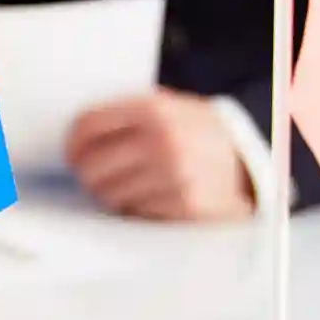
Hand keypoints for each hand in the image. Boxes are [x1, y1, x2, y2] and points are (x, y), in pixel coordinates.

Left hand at [65, 90, 255, 221]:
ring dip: (110, 194)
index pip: (88, 126)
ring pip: (109, 194)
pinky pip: (135, 212)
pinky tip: (148, 197)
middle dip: (87, 174)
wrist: (247, 163)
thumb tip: (78, 132)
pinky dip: (135, 208)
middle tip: (92, 177)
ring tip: (125, 186)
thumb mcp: (170, 107)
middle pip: (91, 165)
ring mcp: (173, 174)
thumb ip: (129, 113)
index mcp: (153, 109)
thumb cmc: (200, 134)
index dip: (72, 143)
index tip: (71, 153)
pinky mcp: (183, 204)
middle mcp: (161, 140)